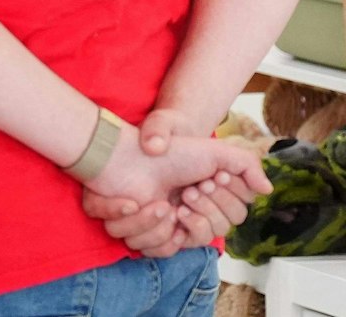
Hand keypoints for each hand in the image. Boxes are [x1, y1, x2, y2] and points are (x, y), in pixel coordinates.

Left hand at [80, 123, 266, 255]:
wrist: (132, 153)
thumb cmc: (174, 150)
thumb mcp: (217, 150)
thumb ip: (248, 165)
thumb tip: (267, 190)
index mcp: (213, 200)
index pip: (235, 217)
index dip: (226, 200)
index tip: (214, 178)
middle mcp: (194, 215)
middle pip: (216, 231)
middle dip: (206, 207)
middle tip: (191, 188)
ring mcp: (171, 226)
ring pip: (189, 241)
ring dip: (184, 218)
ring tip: (168, 200)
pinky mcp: (146, 233)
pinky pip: (159, 248)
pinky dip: (152, 226)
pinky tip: (151, 207)